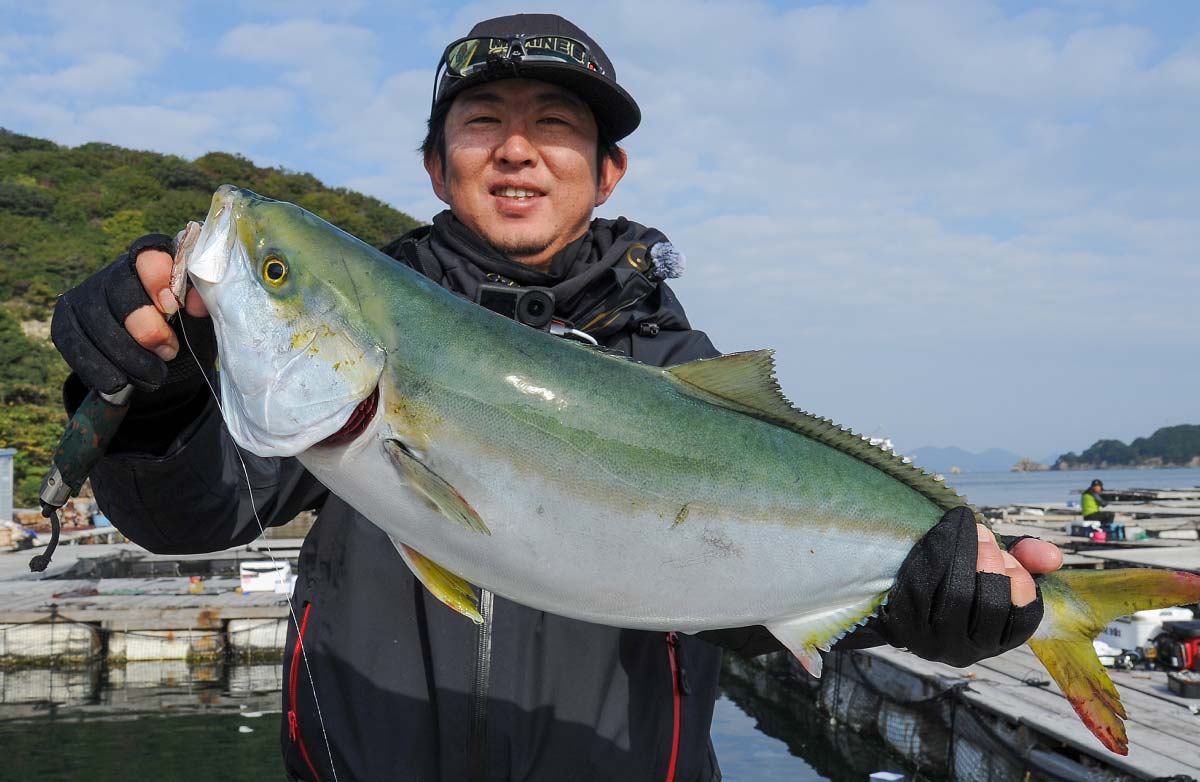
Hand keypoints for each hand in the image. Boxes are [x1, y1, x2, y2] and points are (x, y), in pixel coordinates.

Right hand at [52, 234, 212, 394]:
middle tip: (170, 353)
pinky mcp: (66, 319)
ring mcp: (87, 294)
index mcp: (155, 263)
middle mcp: (116, 272)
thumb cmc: (184, 338)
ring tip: (153, 376)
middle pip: (122, 289)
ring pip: (98, 319)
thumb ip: (201, 313)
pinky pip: (75, 342)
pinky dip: (99, 368)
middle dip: (147, 328)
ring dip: (128, 355)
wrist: (158, 368)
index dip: (159, 278)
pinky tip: (119, 381)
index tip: (173, 308)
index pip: (149, 255)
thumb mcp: (200, 327)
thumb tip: (198, 301)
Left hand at [875, 506, 1054, 666]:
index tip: (1010, 557)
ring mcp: (932, 639)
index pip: (1023, 619)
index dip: (1022, 584)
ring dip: (968, 556)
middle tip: (986, 538)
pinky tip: (942, 533)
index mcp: (994, 641)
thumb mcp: (995, 567)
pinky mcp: (904, 622)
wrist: (895, 588)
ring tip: (969, 533)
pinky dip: (938, 552)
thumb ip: (1026, 559)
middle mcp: (965, 649)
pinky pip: (925, 584)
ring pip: (959, 596)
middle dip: (994, 565)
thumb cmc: (955, 577)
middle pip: (992, 606)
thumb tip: (1054, 557)